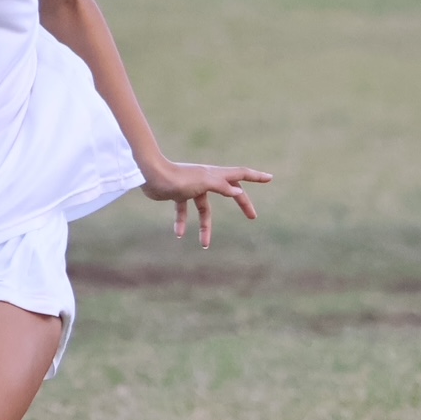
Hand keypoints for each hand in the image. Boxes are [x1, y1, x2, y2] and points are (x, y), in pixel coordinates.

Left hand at [139, 160, 270, 246]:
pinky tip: (179, 233)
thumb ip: (222, 186)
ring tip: (205, 245)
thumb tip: (239, 191)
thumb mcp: (205, 182)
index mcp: (216, 174)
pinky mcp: (178, 194)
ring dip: (205, 226)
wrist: (151, 176)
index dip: (256, 176)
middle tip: (252, 217)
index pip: (241, 174)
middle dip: (242, 204)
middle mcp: (207, 180)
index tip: (270, 178)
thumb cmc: (179, 178)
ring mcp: (193, 187)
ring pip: (204, 209)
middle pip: (230, 192)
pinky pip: (183, 210)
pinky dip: (182, 221)